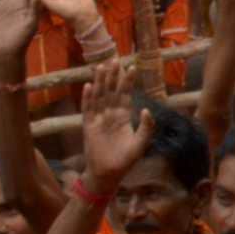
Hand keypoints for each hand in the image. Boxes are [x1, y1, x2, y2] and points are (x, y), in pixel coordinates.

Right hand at [78, 58, 147, 185]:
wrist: (108, 174)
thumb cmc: (125, 161)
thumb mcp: (140, 144)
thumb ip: (146, 127)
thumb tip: (146, 109)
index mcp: (123, 117)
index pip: (125, 94)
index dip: (128, 81)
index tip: (131, 67)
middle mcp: (110, 114)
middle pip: (111, 91)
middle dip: (113, 76)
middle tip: (115, 59)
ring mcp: (98, 119)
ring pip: (99, 96)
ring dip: (100, 82)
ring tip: (101, 67)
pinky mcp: (88, 126)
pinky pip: (87, 109)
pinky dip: (88, 98)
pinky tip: (89, 86)